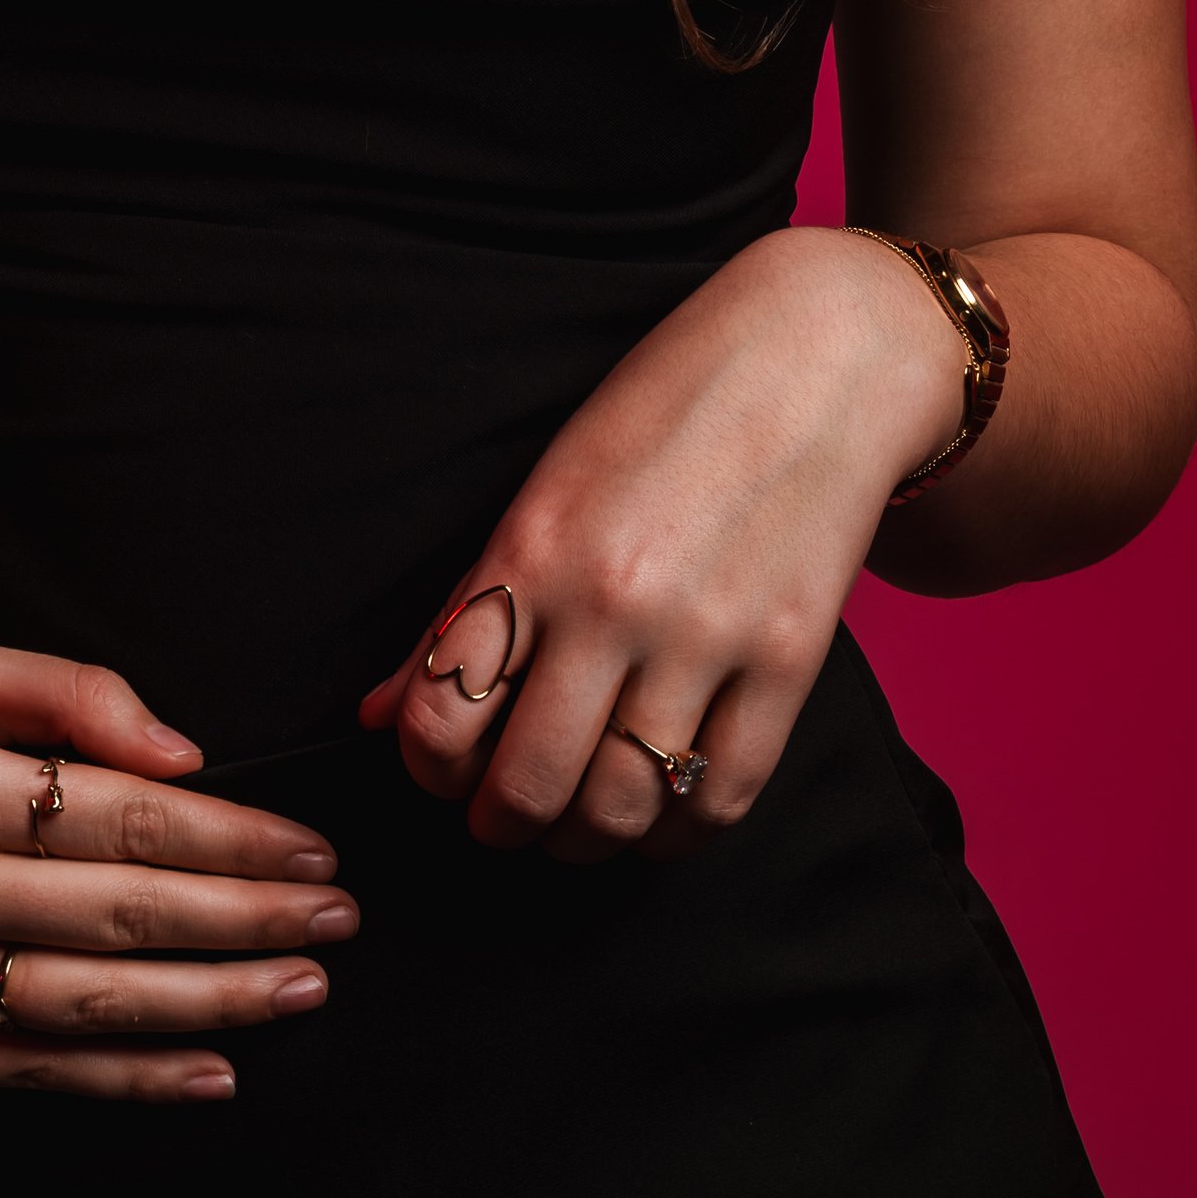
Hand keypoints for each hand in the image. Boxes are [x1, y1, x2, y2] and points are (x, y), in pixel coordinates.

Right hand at [0, 605, 355, 1099]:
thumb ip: (69, 697)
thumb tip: (186, 758)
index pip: (129, 824)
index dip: (236, 841)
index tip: (315, 851)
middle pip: (126, 916)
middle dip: (250, 924)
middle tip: (340, 926)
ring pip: (92, 1005)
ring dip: (213, 1006)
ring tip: (300, 994)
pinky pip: (29, 1068)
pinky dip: (126, 1078)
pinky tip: (205, 1074)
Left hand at [358, 226, 968, 862]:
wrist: (816, 359)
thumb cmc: (665, 414)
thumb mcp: (547, 487)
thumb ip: (466, 607)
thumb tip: (379, 714)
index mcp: (536, 548)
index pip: (442, 713)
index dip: (428, 769)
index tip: (445, 770)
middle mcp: (614, 600)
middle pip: (528, 785)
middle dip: (501, 822)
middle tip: (506, 813)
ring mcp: (709, 636)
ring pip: (622, 810)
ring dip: (585, 838)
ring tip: (579, 814)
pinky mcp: (791, 663)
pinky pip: (719, 801)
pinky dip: (677, 830)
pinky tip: (660, 805)